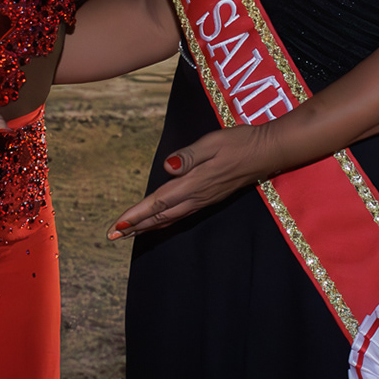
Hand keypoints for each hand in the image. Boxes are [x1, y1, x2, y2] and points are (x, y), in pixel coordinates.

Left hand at [108, 123, 280, 238]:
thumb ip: (188, 157)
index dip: (135, 215)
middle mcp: (196, 196)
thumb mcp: (211, 143)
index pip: (157, 203)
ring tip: (128, 233)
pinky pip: (180, 215)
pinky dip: (163, 221)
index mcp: (193, 183)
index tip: (116, 226)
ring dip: (147, 226)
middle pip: (159, 216)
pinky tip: (159, 222)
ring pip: (169, 218)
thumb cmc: (238, 143)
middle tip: (112, 236)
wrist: (266, 152)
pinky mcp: (210, 198)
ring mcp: (204, 199)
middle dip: (134, 227)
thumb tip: (167, 168)